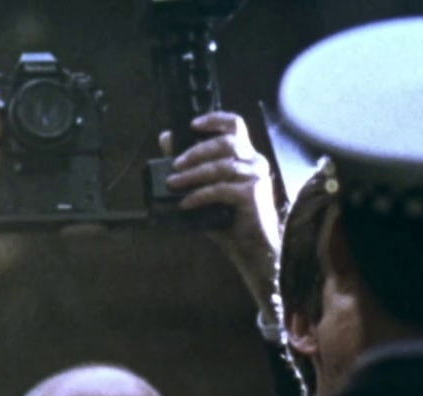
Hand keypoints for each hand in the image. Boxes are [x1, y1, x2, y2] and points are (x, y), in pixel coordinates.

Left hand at [161, 111, 281, 305]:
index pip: (235, 125)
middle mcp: (255, 161)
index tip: (193, 125)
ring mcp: (256, 177)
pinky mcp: (253, 194)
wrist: (252, 249)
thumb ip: (189, 164)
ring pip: (220, 166)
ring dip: (193, 175)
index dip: (214, 120)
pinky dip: (199, 196)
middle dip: (196, 152)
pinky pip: (220, 189)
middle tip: (175, 165)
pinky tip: (186, 203)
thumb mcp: (206, 189)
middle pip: (225, 143)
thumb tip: (166, 139)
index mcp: (246, 156)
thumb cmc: (230, 219)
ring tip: (174, 184)